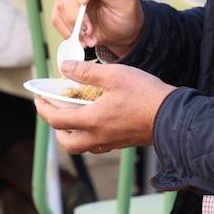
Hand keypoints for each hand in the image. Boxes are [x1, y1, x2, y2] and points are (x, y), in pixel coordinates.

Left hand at [33, 61, 174, 153]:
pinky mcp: (123, 142)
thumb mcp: (115, 75)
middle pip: (67, 142)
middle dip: (56, 129)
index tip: (39, 99)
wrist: (173, 116)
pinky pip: (98, 145)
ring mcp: (111, 142)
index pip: (57, 120)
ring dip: (73, 134)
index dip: (44, 109)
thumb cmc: (146, 95)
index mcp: (92, 120)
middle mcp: (98, 136)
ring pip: (82, 146)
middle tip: (56, 112)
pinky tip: (98, 121)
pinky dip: (90, 136)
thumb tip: (65, 67)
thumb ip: (87, 72)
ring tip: (76, 116)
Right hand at [53, 0, 144, 57]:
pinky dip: (68, 32)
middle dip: (77, 13)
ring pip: (61, 5)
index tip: (85, 0)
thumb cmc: (127, 13)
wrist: (123, 32)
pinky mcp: (65, 10)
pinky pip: (57, 19)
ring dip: (74, 26)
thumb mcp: (126, 1)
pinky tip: (82, 39)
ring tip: (90, 37)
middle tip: (89, 29)